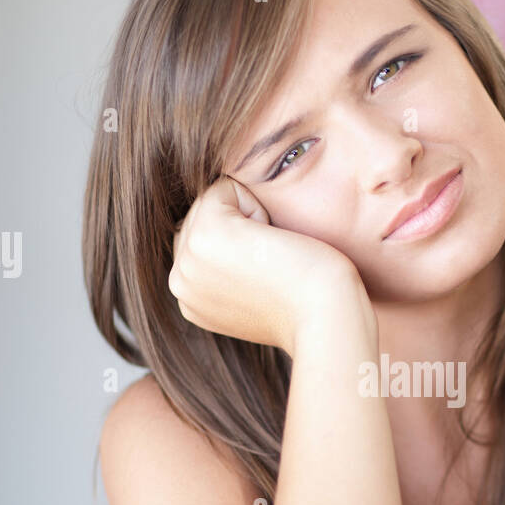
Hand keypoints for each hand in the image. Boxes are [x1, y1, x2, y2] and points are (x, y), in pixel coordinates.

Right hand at [169, 175, 362, 356]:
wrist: (325, 316)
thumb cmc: (306, 303)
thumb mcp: (252, 293)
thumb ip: (226, 270)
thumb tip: (225, 240)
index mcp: (188, 299)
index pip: (200, 241)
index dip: (241, 245)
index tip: (266, 278)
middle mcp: (180, 283)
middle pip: (200, 217)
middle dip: (241, 229)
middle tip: (272, 268)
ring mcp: (187, 260)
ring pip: (211, 202)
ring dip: (249, 218)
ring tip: (271, 257)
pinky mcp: (205, 233)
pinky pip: (225, 188)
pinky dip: (257, 205)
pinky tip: (273, 242)